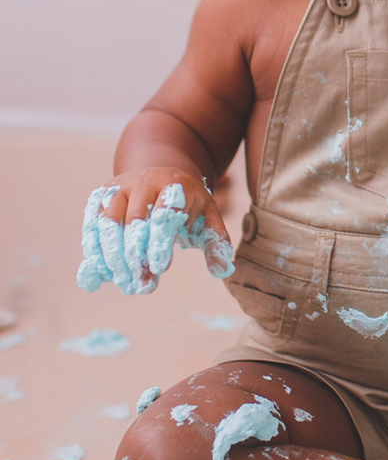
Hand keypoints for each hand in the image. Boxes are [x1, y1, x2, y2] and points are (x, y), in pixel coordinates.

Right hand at [77, 170, 234, 294]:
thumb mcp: (208, 217)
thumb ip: (217, 243)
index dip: (159, 242)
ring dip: (112, 257)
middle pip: (134, 220)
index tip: (159, 270)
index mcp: (173, 185)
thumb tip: (223, 271)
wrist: (160, 173)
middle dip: (134, 256)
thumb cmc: (188, 203)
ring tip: (123, 284)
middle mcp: (143, 182)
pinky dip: (93, 251)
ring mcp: (119, 187)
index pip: (164, 214)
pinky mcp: (101, 195)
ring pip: (108, 222)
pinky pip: (92, 224)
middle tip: (139, 287)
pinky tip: (98, 276)